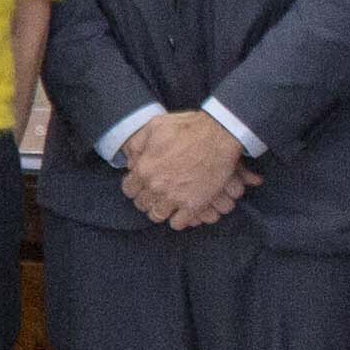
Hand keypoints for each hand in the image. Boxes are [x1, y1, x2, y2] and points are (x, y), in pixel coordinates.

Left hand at [119, 110, 247, 231]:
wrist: (219, 135)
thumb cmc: (188, 127)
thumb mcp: (155, 126)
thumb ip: (138, 143)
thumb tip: (130, 160)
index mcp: (144, 169)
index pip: (129, 189)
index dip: (134, 187)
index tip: (141, 185)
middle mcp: (156, 187)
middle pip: (142, 204)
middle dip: (147, 199)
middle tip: (156, 193)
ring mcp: (174, 198)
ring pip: (157, 215)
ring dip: (161, 210)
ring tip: (168, 203)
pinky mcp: (193, 205)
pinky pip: (177, 223)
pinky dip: (178, 219)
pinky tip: (181, 210)